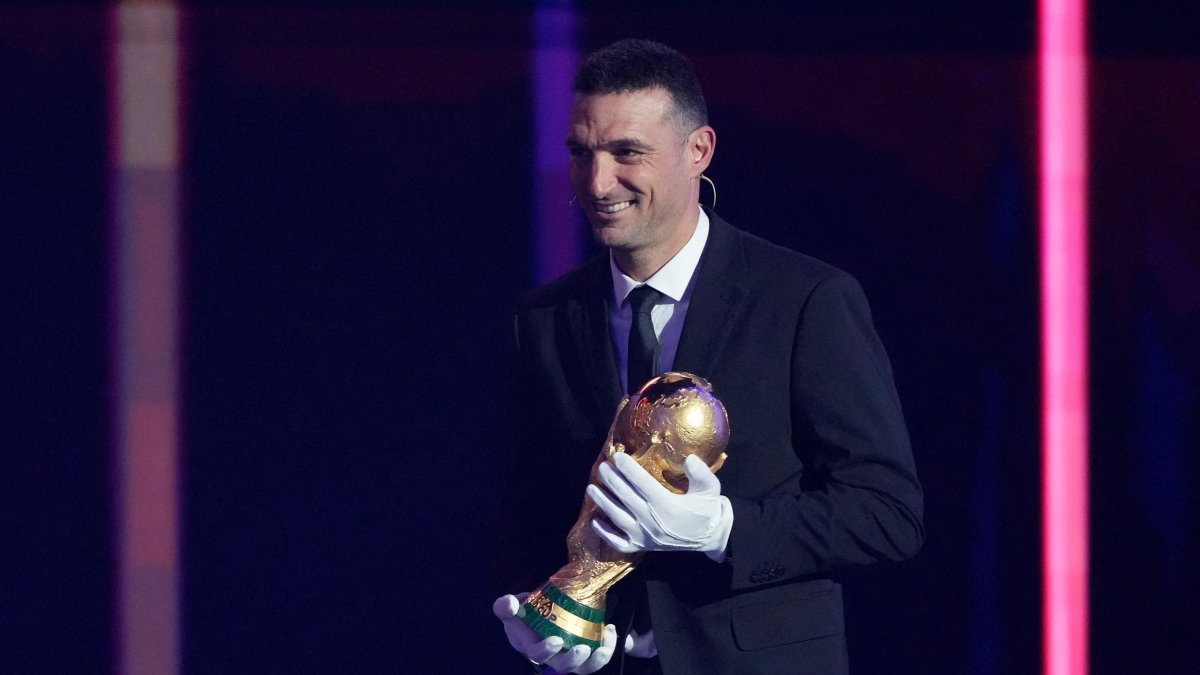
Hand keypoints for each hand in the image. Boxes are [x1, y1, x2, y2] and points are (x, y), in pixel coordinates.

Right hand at [492, 594, 617, 673]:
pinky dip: (606, 646)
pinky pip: (597, 655)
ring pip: (584, 667)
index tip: (556, 640)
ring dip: (596, 661)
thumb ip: (506, 606)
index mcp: (532, 647)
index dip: (546, 651)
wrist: (538, 613)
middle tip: (583, 649)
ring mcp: (570, 655)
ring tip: (603, 649)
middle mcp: (552, 656)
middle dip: (573, 660)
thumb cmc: (523, 614)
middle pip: (563, 666)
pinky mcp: (584, 649)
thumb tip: (510, 604)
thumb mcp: (511, 607)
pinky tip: (609, 629)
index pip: (537, 655)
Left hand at [587, 453, 732, 559]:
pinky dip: (606, 534)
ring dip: (603, 503)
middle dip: (612, 481)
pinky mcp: (642, 547)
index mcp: (668, 506)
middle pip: (626, 498)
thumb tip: (689, 459)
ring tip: (591, 488)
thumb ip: (701, 474)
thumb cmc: (708, 510)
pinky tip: (595, 521)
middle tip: (602, 467)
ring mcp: (645, 536)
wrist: (711, 539)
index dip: (629, 470)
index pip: (643, 484)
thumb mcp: (711, 489)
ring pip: (618, 518)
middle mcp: (653, 521)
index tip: (617, 457)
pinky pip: (619, 543)